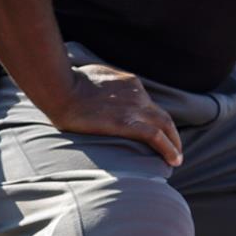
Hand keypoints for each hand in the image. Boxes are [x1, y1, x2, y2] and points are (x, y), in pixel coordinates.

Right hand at [41, 63, 183, 166]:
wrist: (60, 89)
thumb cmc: (69, 82)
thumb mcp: (95, 75)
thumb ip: (106, 84)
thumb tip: (101, 93)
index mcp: (130, 83)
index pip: (148, 104)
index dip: (155, 120)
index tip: (158, 132)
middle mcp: (138, 94)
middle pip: (163, 116)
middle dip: (172, 134)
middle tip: (176, 149)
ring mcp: (135, 108)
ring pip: (165, 126)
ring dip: (174, 144)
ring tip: (176, 159)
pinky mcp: (127, 123)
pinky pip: (156, 137)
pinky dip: (168, 149)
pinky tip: (173, 160)